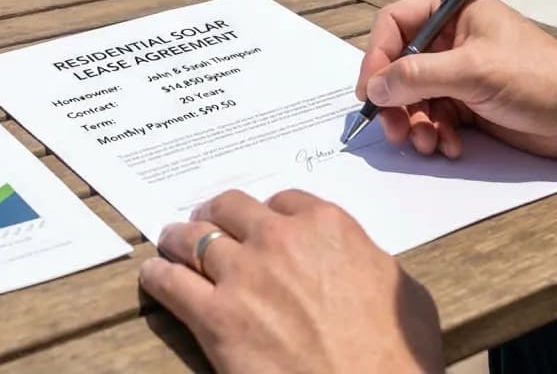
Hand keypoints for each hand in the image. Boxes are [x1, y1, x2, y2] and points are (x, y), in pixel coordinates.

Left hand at [140, 189, 442, 373]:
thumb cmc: (397, 356)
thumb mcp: (402, 291)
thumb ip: (367, 260)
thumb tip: (355, 260)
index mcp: (328, 226)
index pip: (283, 200)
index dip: (268, 214)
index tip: (259, 225)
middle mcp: (279, 239)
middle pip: (229, 207)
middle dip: (216, 215)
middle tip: (206, 225)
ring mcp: (243, 275)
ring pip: (191, 237)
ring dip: (179, 240)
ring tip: (171, 245)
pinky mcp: (215, 316)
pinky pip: (170, 282)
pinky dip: (157, 276)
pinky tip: (154, 276)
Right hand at [356, 0, 556, 159]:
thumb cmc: (538, 77)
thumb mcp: (473, 70)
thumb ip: (419, 75)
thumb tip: (376, 87)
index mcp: (454, 10)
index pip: (396, 24)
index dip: (378, 56)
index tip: (370, 91)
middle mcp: (452, 38)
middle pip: (400, 65)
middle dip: (396, 101)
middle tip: (394, 129)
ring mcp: (459, 72)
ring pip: (414, 96)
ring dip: (415, 123)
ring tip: (427, 143)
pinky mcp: (468, 103)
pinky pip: (434, 117)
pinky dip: (435, 134)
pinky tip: (449, 146)